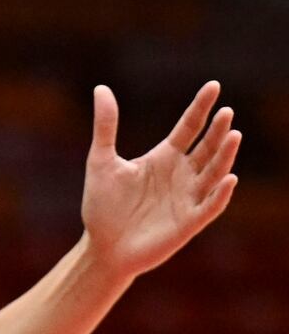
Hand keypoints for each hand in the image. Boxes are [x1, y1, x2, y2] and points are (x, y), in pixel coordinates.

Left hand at [80, 81, 240, 277]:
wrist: (102, 247)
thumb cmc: (102, 206)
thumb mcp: (101, 161)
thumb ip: (106, 126)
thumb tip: (101, 88)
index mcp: (164, 157)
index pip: (189, 127)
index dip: (201, 107)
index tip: (213, 86)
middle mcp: (182, 174)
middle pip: (206, 147)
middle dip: (217, 130)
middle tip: (226, 112)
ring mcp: (188, 197)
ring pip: (214, 172)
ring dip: (224, 156)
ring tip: (233, 135)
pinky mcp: (189, 222)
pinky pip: (210, 206)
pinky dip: (220, 193)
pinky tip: (228, 178)